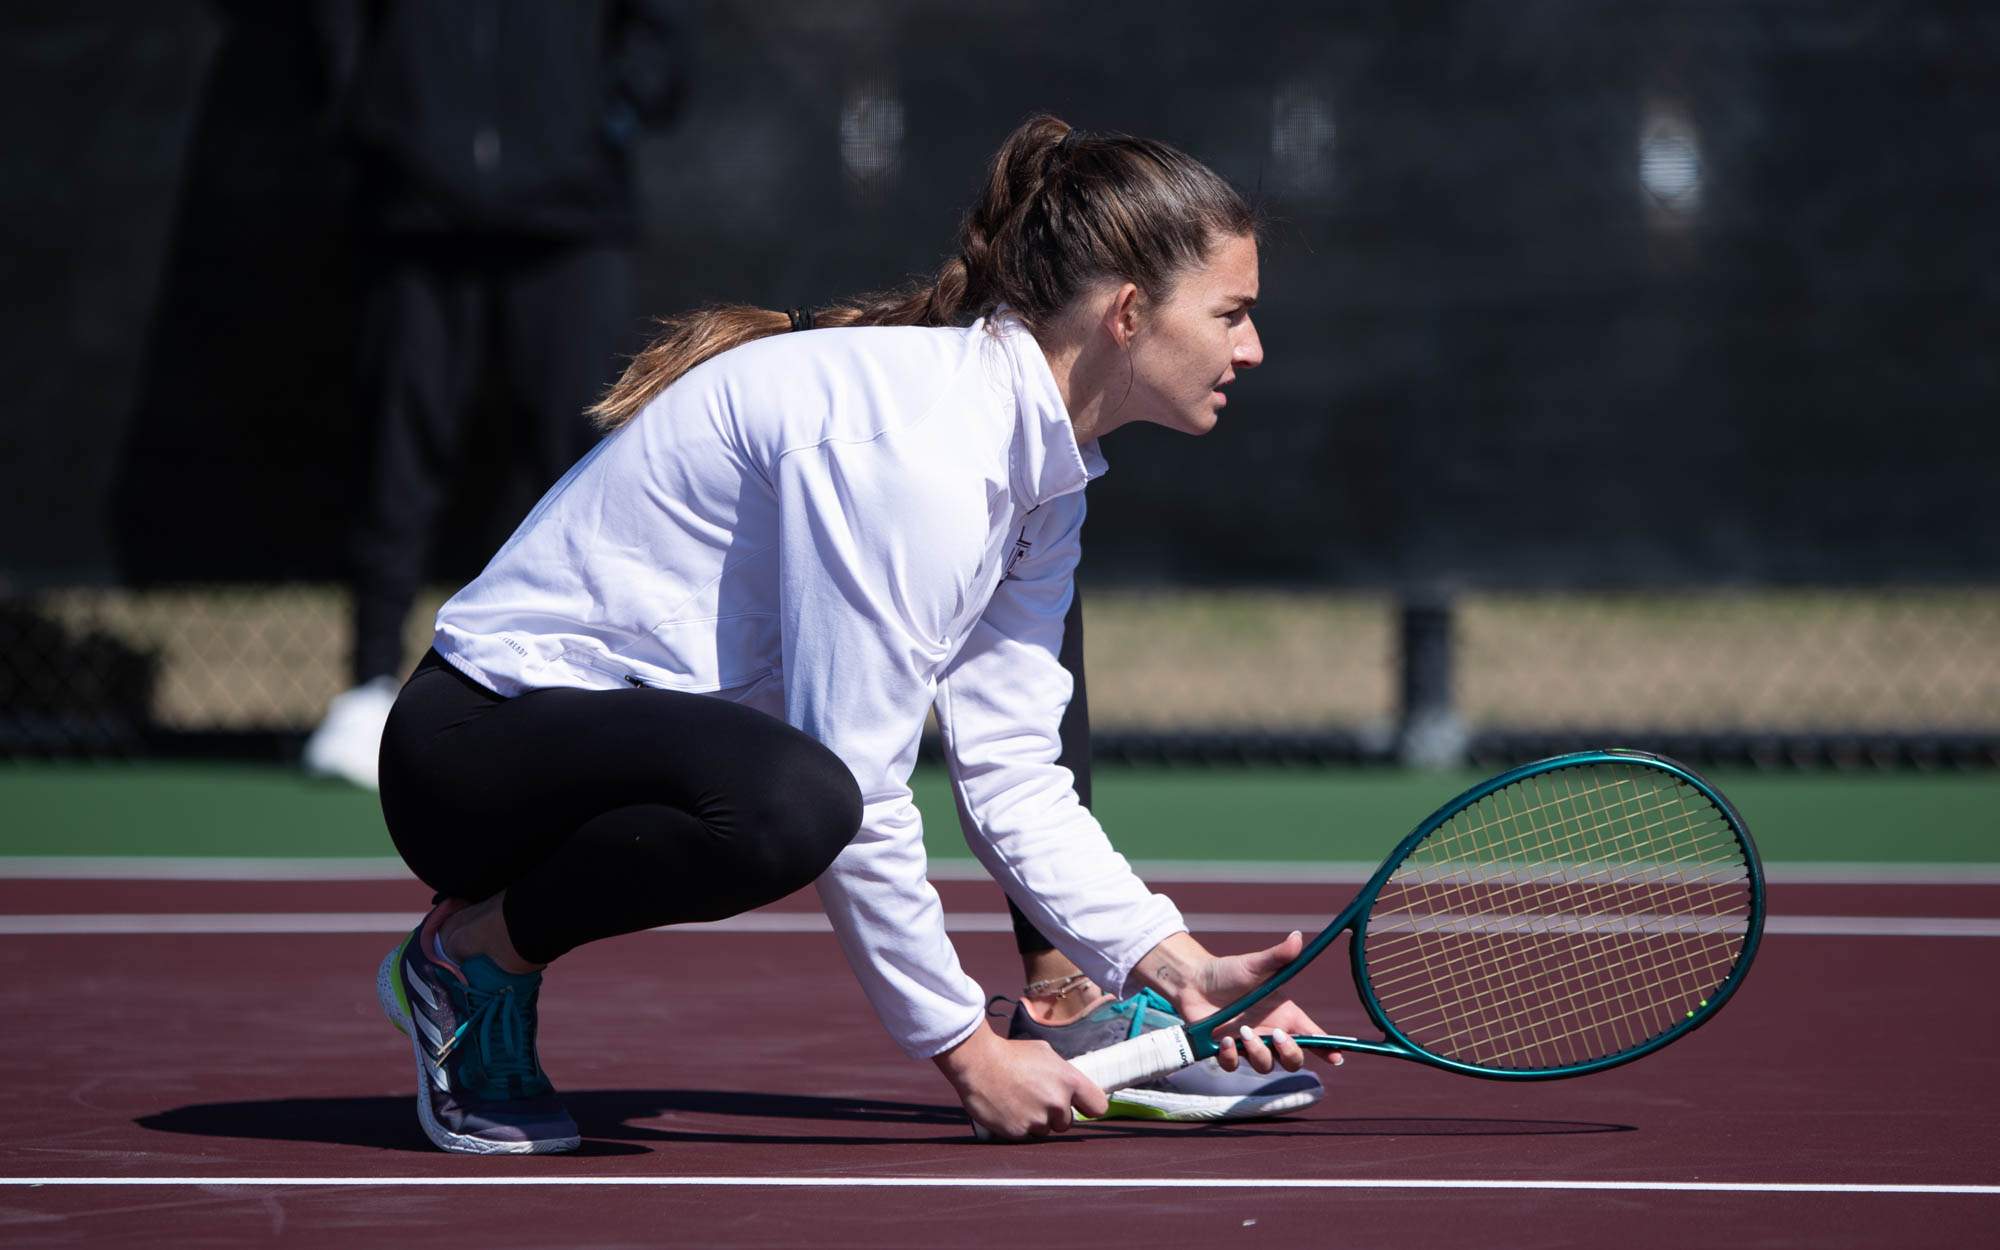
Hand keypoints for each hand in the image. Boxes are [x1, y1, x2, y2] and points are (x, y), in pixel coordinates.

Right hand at [933, 1024, 1108, 1140]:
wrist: (978, 1062)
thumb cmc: (1010, 1053)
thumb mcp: (1045, 1054)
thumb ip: (1063, 1074)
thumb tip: (1073, 1087)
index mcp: (1068, 1080)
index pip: (1098, 1106)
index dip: (1089, 1107)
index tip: (1082, 1107)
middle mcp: (1057, 1103)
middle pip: (1067, 1122)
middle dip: (1054, 1114)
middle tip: (1034, 1097)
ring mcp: (1038, 1120)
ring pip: (1045, 1130)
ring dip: (1035, 1121)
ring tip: (1017, 1101)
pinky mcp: (1019, 1132)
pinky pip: (1026, 1135)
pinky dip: (1018, 1126)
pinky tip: (1008, 1109)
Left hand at [1133, 931, 1342, 1074]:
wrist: (1194, 981)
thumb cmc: (1229, 972)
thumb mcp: (1256, 964)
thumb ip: (1278, 956)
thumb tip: (1298, 937)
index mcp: (1284, 1015)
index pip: (1313, 1037)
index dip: (1327, 1049)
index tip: (1337, 1057)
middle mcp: (1270, 1033)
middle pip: (1294, 1060)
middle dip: (1291, 1053)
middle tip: (1275, 1035)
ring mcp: (1249, 1045)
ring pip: (1266, 1066)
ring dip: (1258, 1053)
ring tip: (1243, 1032)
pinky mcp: (1226, 1052)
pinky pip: (1234, 1066)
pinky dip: (1231, 1057)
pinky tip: (1225, 1040)